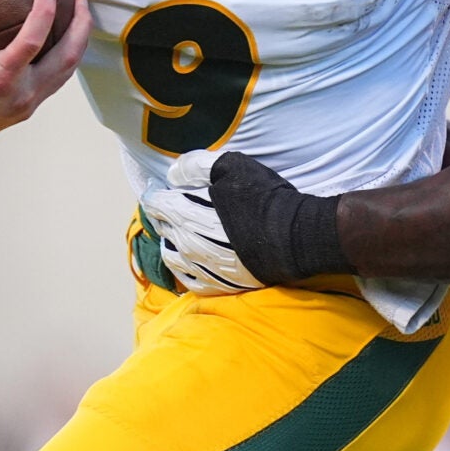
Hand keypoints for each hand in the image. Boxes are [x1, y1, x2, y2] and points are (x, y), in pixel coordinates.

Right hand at [0, 0, 92, 155]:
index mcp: (0, 77)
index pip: (33, 41)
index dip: (45, 12)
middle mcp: (22, 92)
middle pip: (68, 57)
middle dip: (81, 27)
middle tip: (81, 0)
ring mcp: (29, 102)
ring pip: (67, 71)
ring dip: (78, 43)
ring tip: (79, 17)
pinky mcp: (29, 108)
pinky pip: (57, 81)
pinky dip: (66, 59)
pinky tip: (63, 42)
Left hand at [142, 152, 261, 294]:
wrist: (294, 237)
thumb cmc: (263, 198)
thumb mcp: (231, 166)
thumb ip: (195, 166)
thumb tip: (173, 174)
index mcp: (183, 213)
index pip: (155, 202)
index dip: (157, 193)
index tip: (162, 188)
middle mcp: (185, 242)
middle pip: (163, 227)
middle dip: (167, 215)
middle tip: (179, 206)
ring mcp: (199, 266)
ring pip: (170, 255)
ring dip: (172, 242)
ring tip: (183, 233)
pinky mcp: (216, 284)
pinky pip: (188, 279)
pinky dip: (185, 268)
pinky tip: (192, 260)